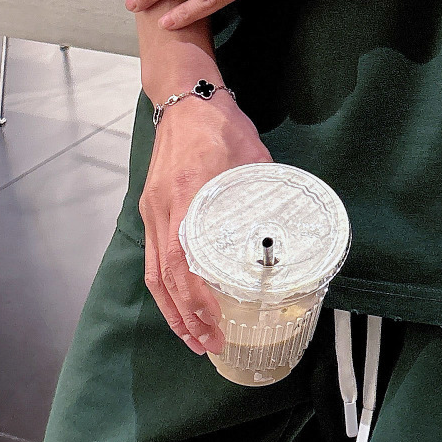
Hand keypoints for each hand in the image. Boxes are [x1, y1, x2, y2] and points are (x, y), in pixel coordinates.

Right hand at [141, 89, 271, 352]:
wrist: (184, 97)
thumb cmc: (219, 123)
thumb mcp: (252, 154)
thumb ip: (267, 189)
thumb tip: (290, 222)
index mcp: (187, 197)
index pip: (183, 262)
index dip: (197, 299)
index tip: (217, 323)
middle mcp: (163, 210)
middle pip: (165, 278)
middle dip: (186, 318)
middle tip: (210, 344)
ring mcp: (153, 212)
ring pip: (154, 274)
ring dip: (172, 311)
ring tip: (193, 339)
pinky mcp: (151, 210)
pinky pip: (151, 259)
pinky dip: (165, 288)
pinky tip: (180, 305)